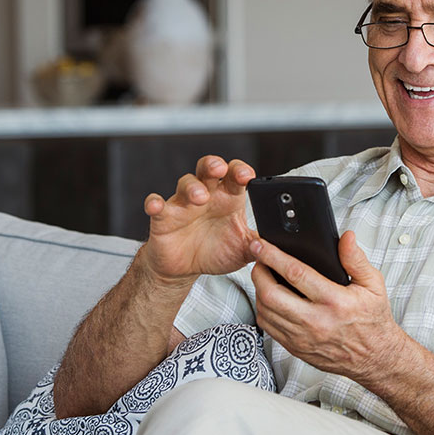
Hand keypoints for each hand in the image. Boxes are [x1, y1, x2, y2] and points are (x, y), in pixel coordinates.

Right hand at [140, 155, 257, 284]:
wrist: (185, 269)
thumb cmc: (215, 252)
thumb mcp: (243, 251)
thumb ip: (260, 245)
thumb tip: (278, 244)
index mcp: (228, 199)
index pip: (235, 176)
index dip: (241, 172)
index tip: (248, 175)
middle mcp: (206, 196)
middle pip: (208, 170)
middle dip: (213, 165)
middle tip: (220, 169)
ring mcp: (183, 204)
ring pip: (185, 184)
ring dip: (192, 187)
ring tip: (199, 197)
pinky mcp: (163, 217)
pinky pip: (156, 204)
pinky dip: (154, 202)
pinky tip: (156, 205)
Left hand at [250, 231, 403, 383]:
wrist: (375, 358)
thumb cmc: (373, 320)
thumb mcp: (373, 285)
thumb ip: (356, 260)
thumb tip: (346, 238)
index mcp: (335, 302)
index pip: (295, 273)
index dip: (273, 256)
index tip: (261, 245)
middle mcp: (316, 322)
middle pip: (271, 295)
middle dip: (259, 272)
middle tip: (259, 259)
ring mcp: (303, 338)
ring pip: (265, 312)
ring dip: (258, 290)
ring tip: (264, 276)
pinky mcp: (295, 348)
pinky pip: (268, 327)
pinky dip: (263, 310)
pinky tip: (270, 299)